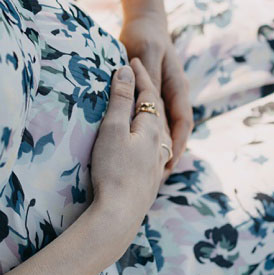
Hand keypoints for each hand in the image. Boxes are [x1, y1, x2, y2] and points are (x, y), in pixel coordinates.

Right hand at [89, 59, 167, 221]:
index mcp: (152, 129)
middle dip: (147, 92)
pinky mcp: (149, 181)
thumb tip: (126, 70)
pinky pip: (155, 150)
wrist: (119, 215)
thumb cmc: (113, 170)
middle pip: (156, 112)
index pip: (148, 94)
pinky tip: (149, 148)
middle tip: (137, 76)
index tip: (130, 60)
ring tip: (145, 107)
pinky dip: (151, 138)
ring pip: (158, 132)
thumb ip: (121, 100)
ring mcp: (156, 164)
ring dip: (151, 115)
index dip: (139, 76)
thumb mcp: (113, 130)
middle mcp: (160, 145)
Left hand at [120, 12, 191, 172]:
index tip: (169, 163)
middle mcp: (174, 94)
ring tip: (151, 170)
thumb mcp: (148, 55)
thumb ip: (149, 77)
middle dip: (169, 152)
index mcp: (177, 87)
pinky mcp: (153, 94)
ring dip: (160, 146)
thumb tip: (151, 103)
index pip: (183, 121)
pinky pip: (152, 119)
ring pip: (164, 126)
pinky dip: (149, 135)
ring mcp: (165, 94)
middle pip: (175, 128)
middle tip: (159, 176)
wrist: (145, 20)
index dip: (178, 143)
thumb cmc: (146, 36)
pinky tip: (136, 147)